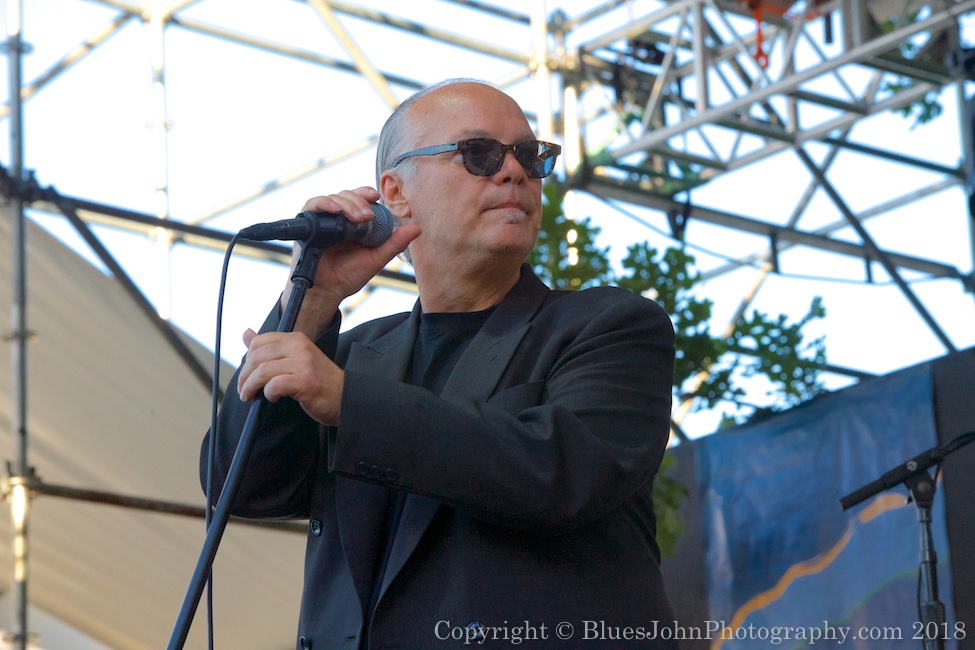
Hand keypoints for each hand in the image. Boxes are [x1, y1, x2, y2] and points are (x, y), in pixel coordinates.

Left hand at [238, 328, 344, 425]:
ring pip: (262, 371)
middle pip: (257, 357)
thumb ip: (270, 347)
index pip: (259, 341)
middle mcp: (299, 347)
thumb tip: (246, 333)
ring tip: (249, 396)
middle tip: (243, 390)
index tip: (246, 374)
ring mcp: (303, 364)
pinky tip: (272, 398)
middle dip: (244, 376)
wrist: (345, 397)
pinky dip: (268, 393)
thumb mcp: (295, 358)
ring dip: (250, 387)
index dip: (247, 359)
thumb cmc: (319, 380)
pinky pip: (275, 385)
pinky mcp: (305, 382)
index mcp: (296, 338)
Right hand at [282, 187, 419, 339]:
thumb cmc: (349, 275)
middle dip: (359, 201)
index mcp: (354, 222)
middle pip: (347, 195)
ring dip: (347, 203)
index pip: (360, 198)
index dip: (366, 193)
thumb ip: (394, 243)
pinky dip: (325, 204)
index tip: (376, 197)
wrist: (327, 291)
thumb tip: (417, 228)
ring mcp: (323, 219)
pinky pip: (313, 205)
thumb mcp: (376, 258)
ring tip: (358, 217)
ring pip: (333, 198)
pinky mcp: (308, 224)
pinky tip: (336, 211)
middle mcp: (338, 218)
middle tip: (368, 215)